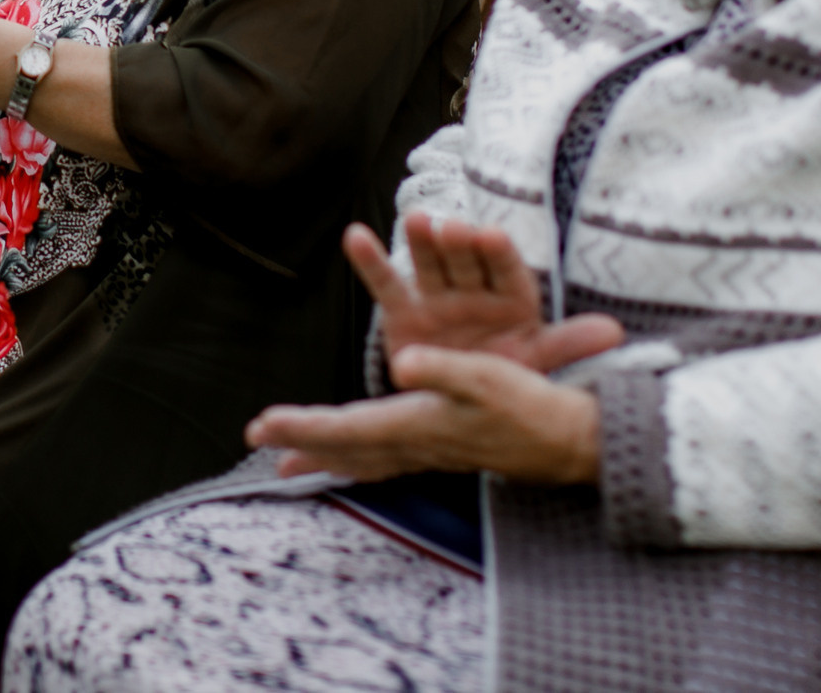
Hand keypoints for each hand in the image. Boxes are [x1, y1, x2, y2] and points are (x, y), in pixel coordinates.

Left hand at [246, 346, 603, 484]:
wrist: (562, 443)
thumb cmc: (526, 404)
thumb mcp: (486, 375)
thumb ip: (442, 368)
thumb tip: (402, 362)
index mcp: (416, 424)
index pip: (346, 428)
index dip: (303, 426)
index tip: (263, 424)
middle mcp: (413, 443)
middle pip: (344, 447)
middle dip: (301, 441)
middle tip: (258, 437)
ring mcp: (425, 451)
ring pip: (361, 456)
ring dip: (323, 453)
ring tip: (288, 458)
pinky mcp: (437, 449)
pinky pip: (382, 458)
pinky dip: (356, 456)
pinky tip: (350, 458)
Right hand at [348, 216, 623, 371]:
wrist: (468, 399)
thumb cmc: (509, 371)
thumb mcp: (538, 361)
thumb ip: (567, 345)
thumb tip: (616, 333)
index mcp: (512, 300)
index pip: (507, 273)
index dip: (499, 256)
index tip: (491, 236)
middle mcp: (474, 291)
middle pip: (466, 262)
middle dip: (458, 245)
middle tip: (451, 227)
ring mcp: (438, 298)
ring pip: (429, 264)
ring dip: (421, 242)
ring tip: (415, 220)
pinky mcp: (405, 313)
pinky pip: (387, 284)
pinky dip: (370, 260)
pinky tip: (354, 235)